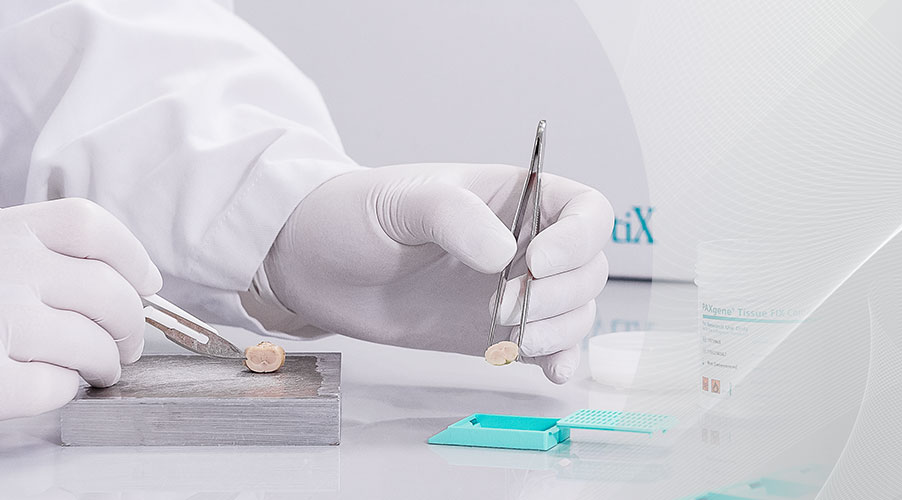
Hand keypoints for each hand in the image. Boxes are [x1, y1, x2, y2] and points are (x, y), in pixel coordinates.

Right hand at [0, 199, 160, 461]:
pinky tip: (38, 391)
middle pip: (107, 291)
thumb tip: (94, 277)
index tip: (142, 283)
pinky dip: (61, 395)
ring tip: (87, 373)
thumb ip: (11, 253)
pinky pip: (56, 390)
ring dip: (101, 365)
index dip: (131, 258)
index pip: (89, 226)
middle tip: (122, 345)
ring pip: (91, 346)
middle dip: (130, 326)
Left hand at [262, 163, 610, 382]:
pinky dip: (559, 358)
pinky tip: (549, 371)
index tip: (539, 262)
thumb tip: (502, 256)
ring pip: (575, 310)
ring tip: (511, 339)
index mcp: (512, 195)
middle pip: (588, 267)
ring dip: (560, 330)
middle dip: (561, 293)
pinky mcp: (496, 331)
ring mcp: (513, 288)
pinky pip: (548, 345)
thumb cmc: (353, 214)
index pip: (585, 210)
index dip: (579, 238)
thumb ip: (454, 218)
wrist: (313, 267)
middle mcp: (523, 241)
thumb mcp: (401, 202)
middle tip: (503, 307)